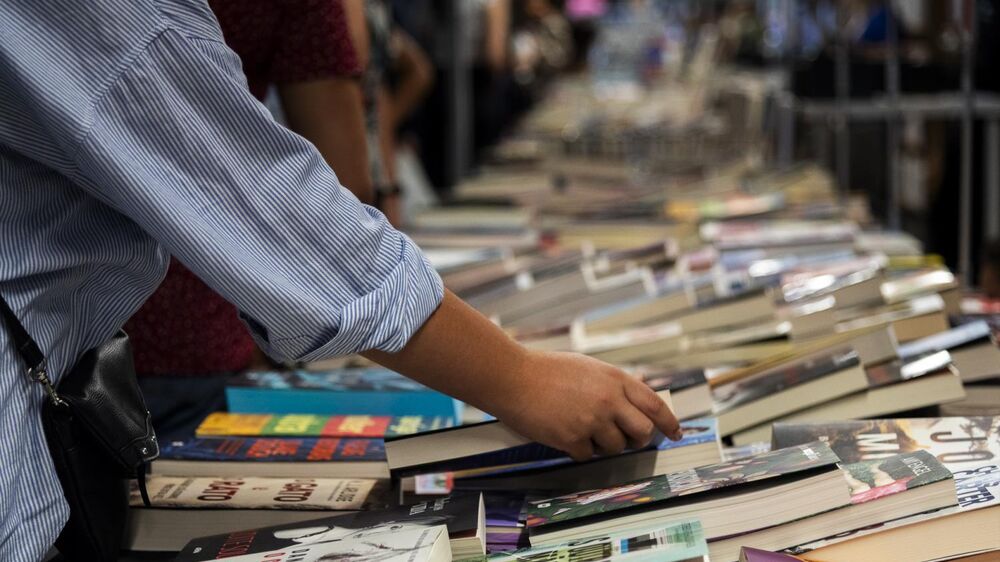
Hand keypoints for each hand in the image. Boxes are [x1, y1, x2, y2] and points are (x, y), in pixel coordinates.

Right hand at [491, 350, 682, 461]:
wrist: (513, 378)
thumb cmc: (548, 369)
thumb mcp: (588, 366)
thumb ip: (615, 381)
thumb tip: (641, 386)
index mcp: (615, 379)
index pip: (655, 404)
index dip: (669, 422)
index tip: (676, 432)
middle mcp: (608, 400)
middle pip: (642, 432)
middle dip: (637, 439)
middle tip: (627, 439)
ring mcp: (591, 421)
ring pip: (616, 447)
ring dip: (606, 445)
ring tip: (586, 430)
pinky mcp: (572, 439)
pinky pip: (589, 455)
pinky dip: (580, 450)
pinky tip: (567, 434)